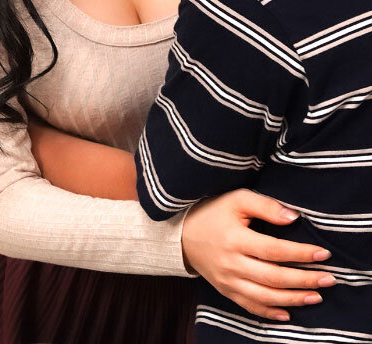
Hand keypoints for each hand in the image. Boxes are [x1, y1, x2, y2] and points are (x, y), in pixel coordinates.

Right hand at [181, 188, 335, 320]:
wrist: (183, 232)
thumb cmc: (213, 211)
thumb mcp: (237, 199)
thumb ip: (265, 206)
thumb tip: (293, 217)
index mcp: (235, 238)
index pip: (274, 250)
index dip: (300, 253)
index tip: (323, 254)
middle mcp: (231, 263)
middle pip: (273, 277)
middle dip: (304, 279)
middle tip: (329, 279)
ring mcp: (227, 280)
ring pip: (264, 296)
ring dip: (293, 299)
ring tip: (316, 296)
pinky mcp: (225, 290)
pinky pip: (249, 306)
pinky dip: (269, 311)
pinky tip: (288, 312)